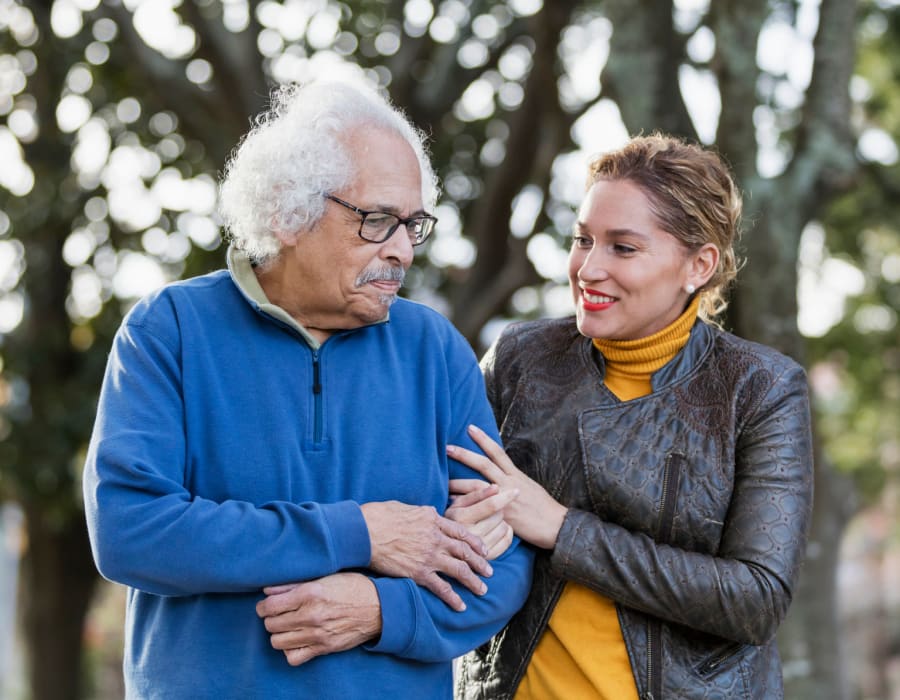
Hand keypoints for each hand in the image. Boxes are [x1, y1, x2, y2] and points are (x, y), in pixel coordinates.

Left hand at [255, 573, 380, 665]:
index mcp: (310, 593)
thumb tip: (267, 591)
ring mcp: (317, 634)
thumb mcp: (325, 578)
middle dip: (270, 619)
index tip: (265, 606)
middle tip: (277, 614)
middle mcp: (312, 614)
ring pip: (278, 641)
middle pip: (271, 624)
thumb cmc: (352, 587)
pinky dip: (290, 650)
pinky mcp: (323, 648)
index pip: (270, 606)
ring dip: (278, 634)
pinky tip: (295, 640)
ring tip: (286, 626)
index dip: (263, 606)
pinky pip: (293, 657)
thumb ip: (294, 584)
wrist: (378, 608)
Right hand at [360, 501, 492, 611]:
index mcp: (433, 519)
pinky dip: (453, 598)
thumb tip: (429, 513)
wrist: (364, 531)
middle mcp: (436, 537)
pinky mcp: (418, 573)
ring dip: (473, 581)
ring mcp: (429, 556)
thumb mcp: (406, 507)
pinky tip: (461, 606)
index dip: (475, 542)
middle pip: (465, 551)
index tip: (484, 549)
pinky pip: (441, 588)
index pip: (461, 531)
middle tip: (489, 571)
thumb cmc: (379, 516)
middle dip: (480, 562)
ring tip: (482, 590)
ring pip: (459, 570)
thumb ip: (422, 513)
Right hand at [446, 481, 516, 559]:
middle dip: (497, 510)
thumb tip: (496, 487)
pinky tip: (496, 530)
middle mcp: (471, 535)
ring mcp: (480, 549)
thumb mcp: (457, 504)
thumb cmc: (450, 520)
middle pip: (499, 515)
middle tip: (487, 512)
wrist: (442, 546)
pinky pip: (507, 541)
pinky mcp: (487, 559)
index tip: (516, 490)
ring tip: (488, 522)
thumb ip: (476, 494)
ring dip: (500, 521)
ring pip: (504, 527)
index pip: (490, 505)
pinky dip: (506, 533)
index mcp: (461, 518)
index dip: (505, 497)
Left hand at [447, 424, 567, 549]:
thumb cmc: (543, 508)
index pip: (497, 452)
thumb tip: (500, 476)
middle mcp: (510, 483)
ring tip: (443, 480)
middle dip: (464, 454)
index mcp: (516, 475)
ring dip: (459, 482)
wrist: (556, 525)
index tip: (470, 428)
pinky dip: (467, 504)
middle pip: (484, 464)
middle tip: (447, 447)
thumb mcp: (529, 487)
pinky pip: (481, 507)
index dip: (483, 439)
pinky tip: (453, 503)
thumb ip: (513, 481)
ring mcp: (505, 498)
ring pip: (478, 485)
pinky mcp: (502, 514)